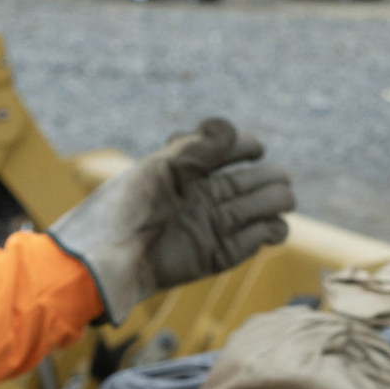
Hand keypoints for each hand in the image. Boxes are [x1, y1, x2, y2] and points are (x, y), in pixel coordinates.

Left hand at [47, 118, 295, 318]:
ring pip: (261, 209)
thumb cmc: (125, 208)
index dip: (248, 146)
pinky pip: (255, 241)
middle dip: (269, 177)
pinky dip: (269, 233)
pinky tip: (271, 227)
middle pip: (254, 181)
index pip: (231, 151)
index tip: (255, 148)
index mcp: (188, 170)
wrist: (108, 259)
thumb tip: (234, 129)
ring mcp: (212, 226)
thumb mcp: (159, 168)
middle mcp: (204, 196)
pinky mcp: (217, 256)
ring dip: (275, 202)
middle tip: (277, 179)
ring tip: (280, 200)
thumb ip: (198, 147)